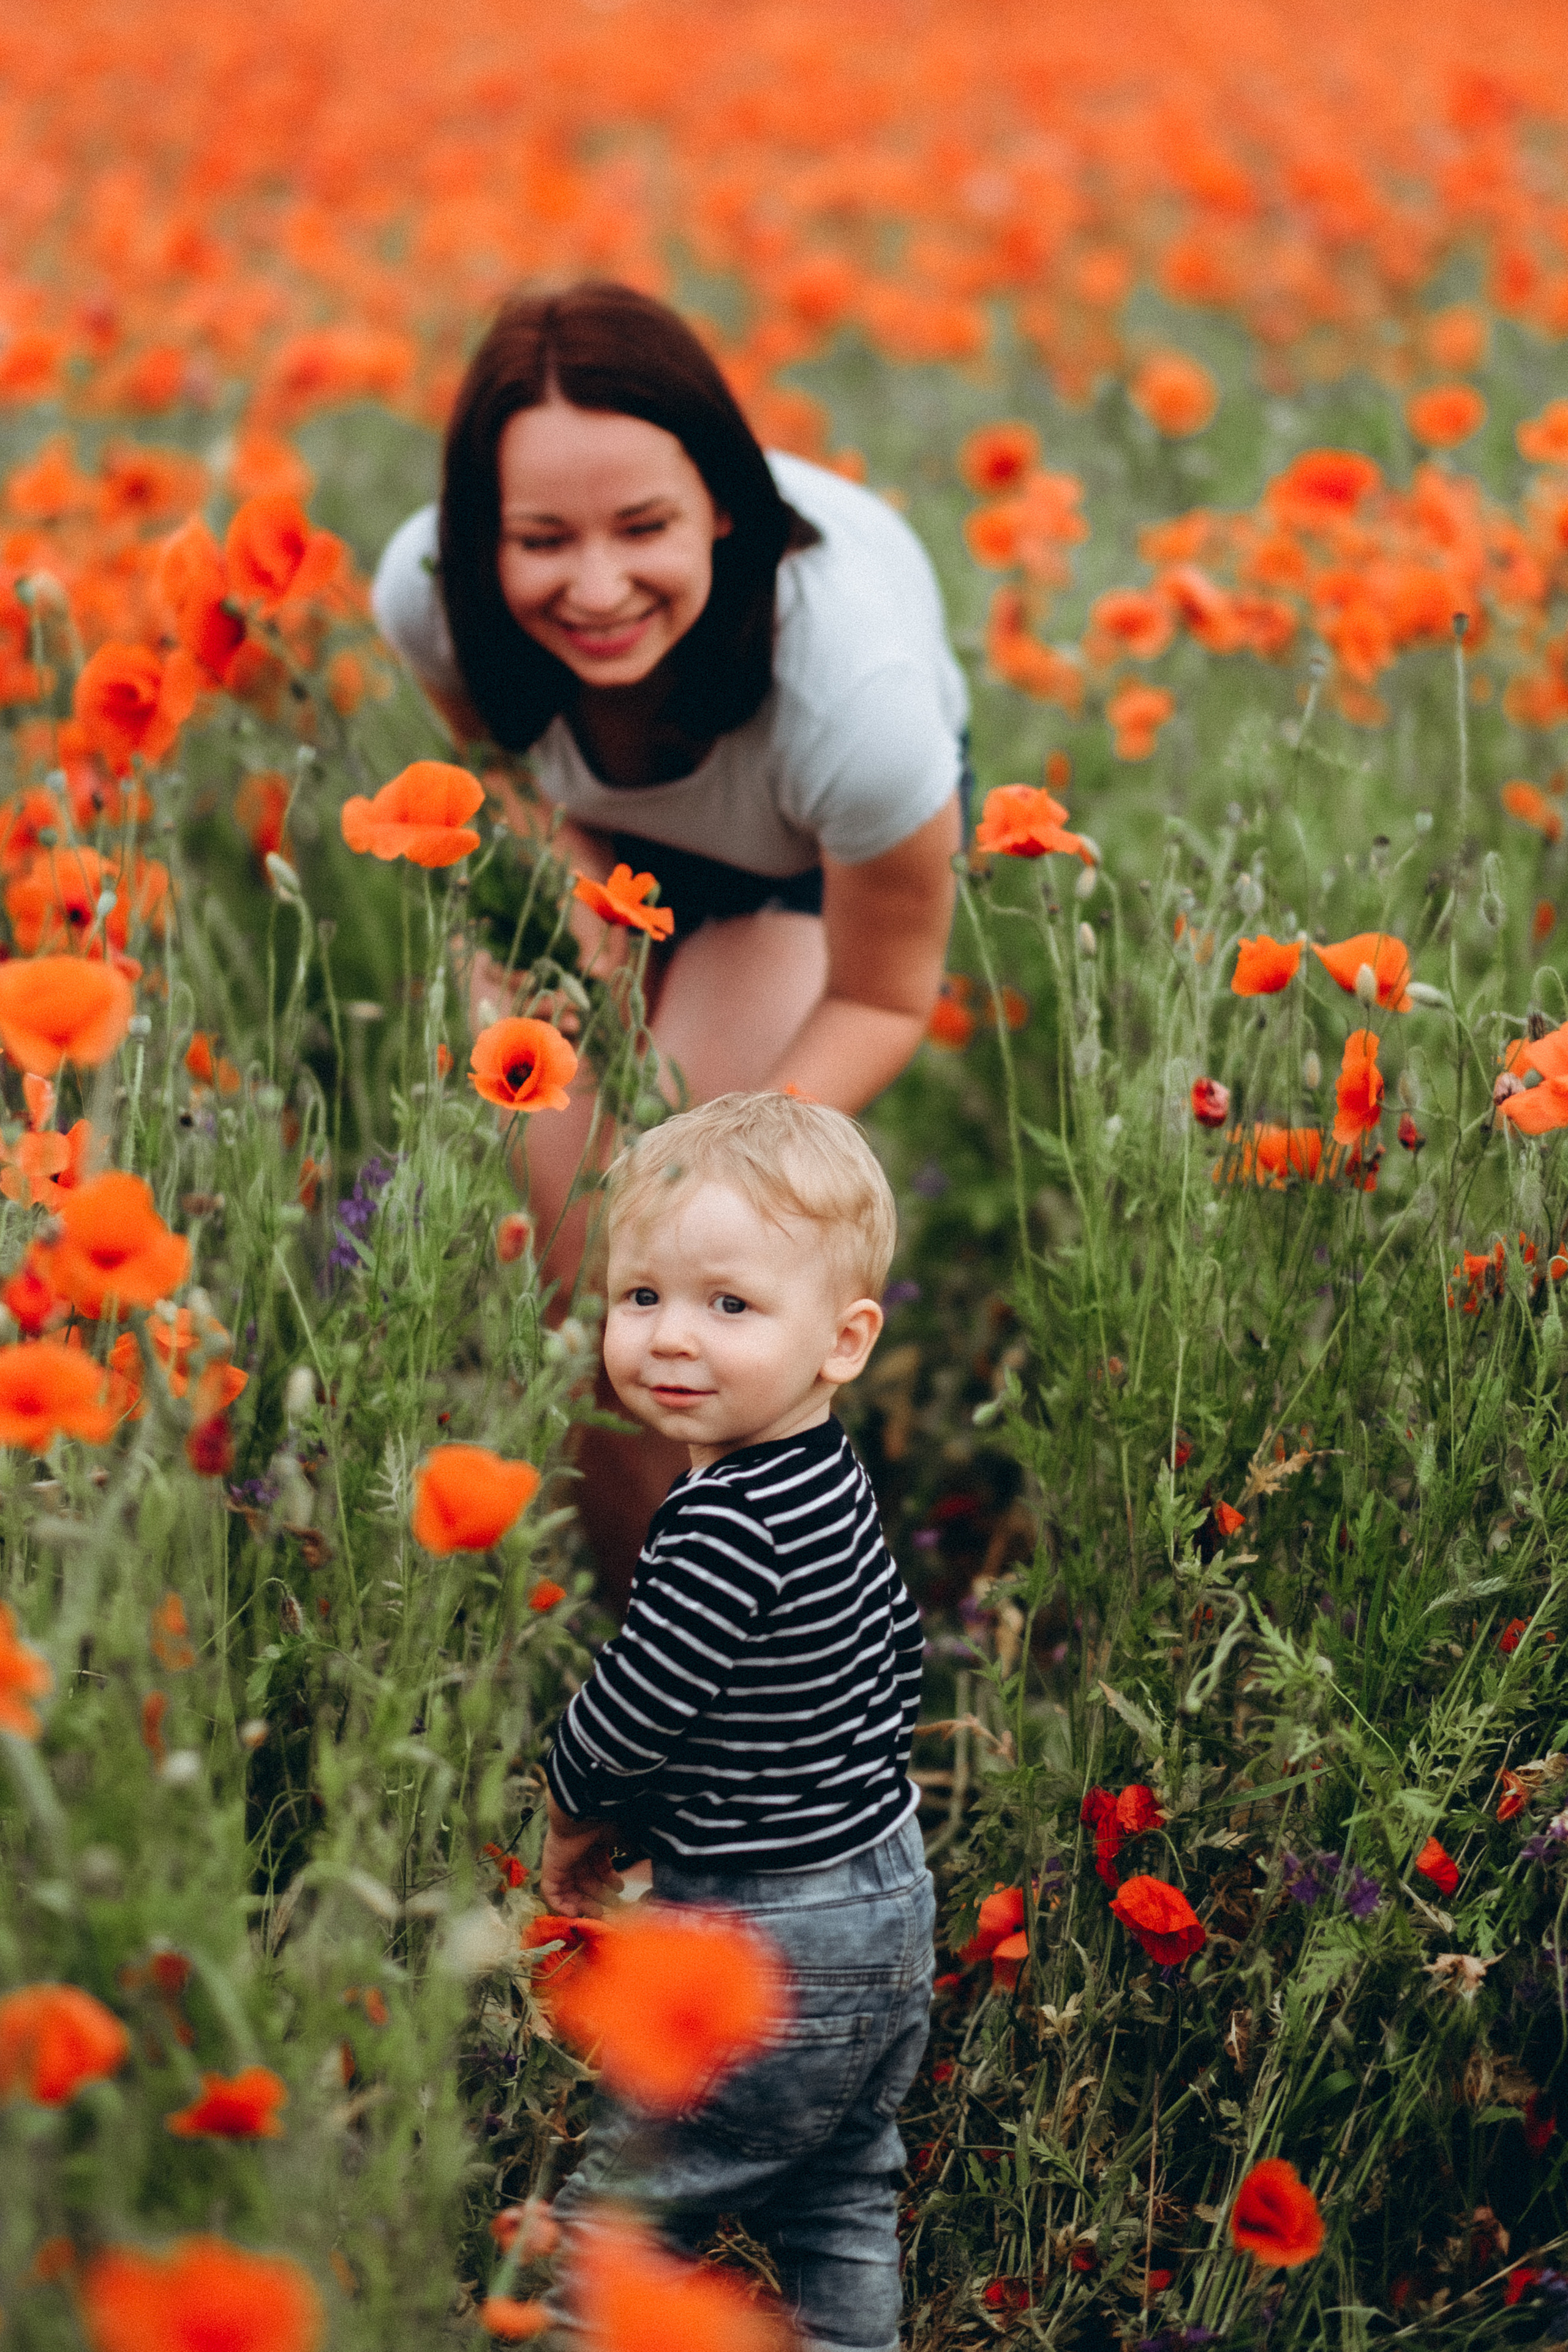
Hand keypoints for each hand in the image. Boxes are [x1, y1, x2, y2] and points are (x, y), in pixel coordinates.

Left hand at [540, 1798, 623, 1917]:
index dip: (610, 1881)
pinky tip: (576, 1912)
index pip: (600, 1866)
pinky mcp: (550, 1868)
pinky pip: (552, 1892)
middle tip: (611, 1907)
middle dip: (600, 1895)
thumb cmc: (606, 1821)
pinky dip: (561, 1905)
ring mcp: (563, 1860)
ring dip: (583, 1903)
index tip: (620, 1892)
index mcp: (594, 1843)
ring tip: (598, 1912)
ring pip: (571, 1888)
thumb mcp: (625, 1836)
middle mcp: (578, 1852)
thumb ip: (631, 1848)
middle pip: (586, 1880)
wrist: (585, 1811)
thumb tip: (640, 1856)